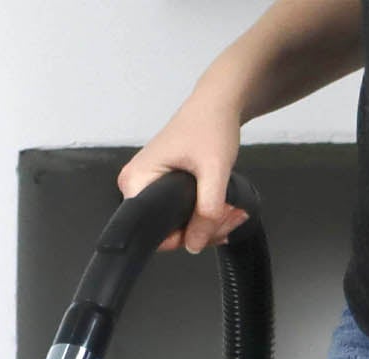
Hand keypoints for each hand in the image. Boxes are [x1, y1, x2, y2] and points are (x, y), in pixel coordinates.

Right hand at [118, 88, 248, 253]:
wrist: (218, 103)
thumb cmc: (210, 125)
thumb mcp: (213, 170)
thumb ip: (206, 210)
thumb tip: (195, 245)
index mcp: (136, 181)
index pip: (151, 231)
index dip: (182, 236)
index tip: (211, 227)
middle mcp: (136, 185)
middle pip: (166, 230)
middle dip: (201, 230)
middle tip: (229, 217)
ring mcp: (149, 186)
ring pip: (176, 224)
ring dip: (207, 225)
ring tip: (231, 212)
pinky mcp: (162, 186)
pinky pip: (180, 214)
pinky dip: (204, 215)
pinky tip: (223, 210)